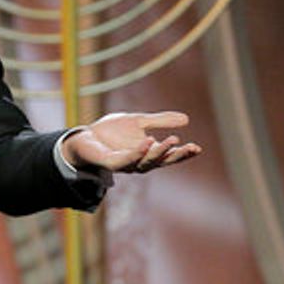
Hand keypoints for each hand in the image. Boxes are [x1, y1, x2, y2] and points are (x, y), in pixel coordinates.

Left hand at [62, 111, 200, 174]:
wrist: (86, 135)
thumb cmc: (112, 131)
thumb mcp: (139, 121)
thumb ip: (160, 121)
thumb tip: (187, 119)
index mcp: (148, 154)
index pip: (169, 156)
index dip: (183, 153)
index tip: (197, 148)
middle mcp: (139, 162)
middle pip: (161, 161)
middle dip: (176, 155)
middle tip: (191, 147)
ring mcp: (126, 164)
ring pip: (146, 162)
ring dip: (159, 152)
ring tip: (172, 139)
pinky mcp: (111, 163)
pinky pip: (126, 159)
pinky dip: (138, 152)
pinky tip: (147, 142)